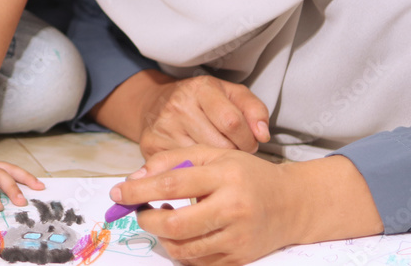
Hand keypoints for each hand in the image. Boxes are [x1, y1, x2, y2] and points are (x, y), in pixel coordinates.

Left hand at [111, 147, 301, 265]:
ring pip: (184, 248)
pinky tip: (182, 234)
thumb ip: (172, 160)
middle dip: (148, 220)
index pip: (172, 184)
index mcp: (224, 176)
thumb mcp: (213, 154)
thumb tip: (135, 178)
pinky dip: (181, 251)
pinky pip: (198, 263)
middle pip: (175, 224)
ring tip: (163, 219)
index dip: (139, 191)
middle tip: (140, 212)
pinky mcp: (240, 258)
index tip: (117, 193)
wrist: (293, 204)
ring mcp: (238, 238)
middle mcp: (233, 208)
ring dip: (162, 236)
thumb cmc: (246, 174)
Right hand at [138, 75, 269, 156]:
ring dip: (215, 162)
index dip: (248, 138)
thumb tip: (263, 134)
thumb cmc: (200, 102)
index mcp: (200, 88)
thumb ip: (253, 108)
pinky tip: (198, 161)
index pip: (233, 122)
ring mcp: (163, 126)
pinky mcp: (151, 144)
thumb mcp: (229, 94)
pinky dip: (196, 168)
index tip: (248, 141)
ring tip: (215, 154)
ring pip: (203, 159)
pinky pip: (184, 167)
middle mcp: (178, 105)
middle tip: (231, 149)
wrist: (154, 103)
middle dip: (234, 152)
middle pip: (220, 144)